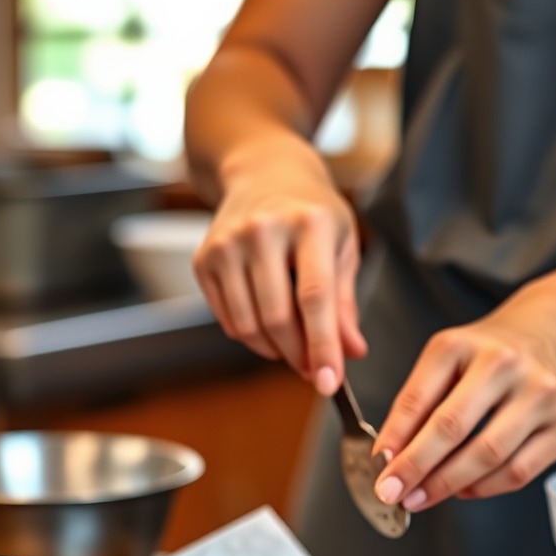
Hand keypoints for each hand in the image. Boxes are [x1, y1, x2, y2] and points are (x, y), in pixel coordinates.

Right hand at [192, 136, 367, 393]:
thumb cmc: (311, 212)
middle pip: (277, 317)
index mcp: (309, 223)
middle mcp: (263, 230)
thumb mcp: (342, 246)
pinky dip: (250, 337)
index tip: (329, 383)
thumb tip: (351, 353)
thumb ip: (345, 303)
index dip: (323, 346)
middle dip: (298, 356)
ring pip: (248, 325)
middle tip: (314, 370)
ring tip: (294, 348)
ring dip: (274, 351)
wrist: (263, 172)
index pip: (315, 298)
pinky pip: (227, 319)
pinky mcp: (204, 258)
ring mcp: (227, 243)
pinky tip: (268, 328)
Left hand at [372, 282, 555, 509]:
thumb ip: (417, 403)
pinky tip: (463, 489)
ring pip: (488, 456)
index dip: (394, 439)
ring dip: (448, 485)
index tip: (378, 469)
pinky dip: (485, 488)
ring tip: (422, 496)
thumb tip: (391, 456)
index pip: (418, 399)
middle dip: (417, 469)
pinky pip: (520, 471)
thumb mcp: (446, 358)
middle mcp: (506, 364)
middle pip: (453, 429)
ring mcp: (543, 394)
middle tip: (393, 494)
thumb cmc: (491, 350)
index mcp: (463, 345)